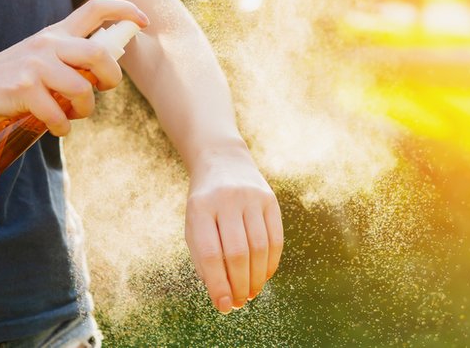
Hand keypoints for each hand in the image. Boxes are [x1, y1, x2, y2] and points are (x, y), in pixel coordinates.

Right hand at [0, 0, 148, 134]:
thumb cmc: (11, 77)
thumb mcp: (40, 56)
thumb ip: (68, 58)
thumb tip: (105, 73)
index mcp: (56, 33)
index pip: (95, 9)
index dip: (125, 10)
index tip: (144, 21)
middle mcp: (48, 44)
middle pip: (100, 54)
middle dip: (112, 77)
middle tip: (104, 89)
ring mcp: (36, 65)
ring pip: (82, 90)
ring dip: (85, 110)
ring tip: (73, 115)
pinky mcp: (23, 89)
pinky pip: (58, 114)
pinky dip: (62, 127)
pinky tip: (56, 127)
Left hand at [184, 144, 283, 313]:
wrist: (223, 162)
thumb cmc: (205, 205)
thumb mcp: (194, 226)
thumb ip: (204, 259)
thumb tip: (223, 296)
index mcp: (200, 207)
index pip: (210, 253)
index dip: (218, 284)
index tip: (223, 306)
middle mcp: (227, 200)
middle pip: (237, 253)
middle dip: (239, 285)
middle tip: (239, 303)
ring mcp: (251, 197)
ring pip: (259, 248)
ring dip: (257, 278)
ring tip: (251, 293)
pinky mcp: (270, 200)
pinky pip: (275, 238)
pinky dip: (271, 263)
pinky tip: (263, 276)